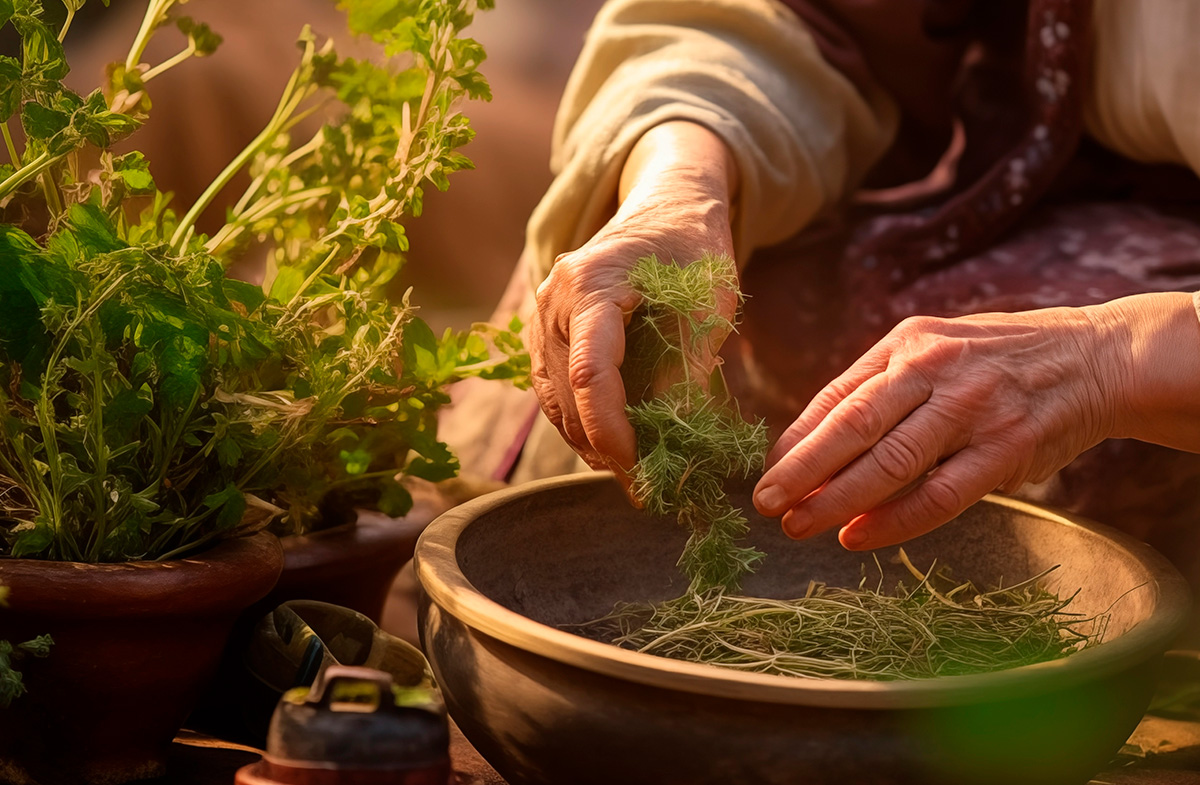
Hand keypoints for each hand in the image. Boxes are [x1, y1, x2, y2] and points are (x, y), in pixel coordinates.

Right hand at [529, 121, 738, 486]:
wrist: (666, 207)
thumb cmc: (694, 250)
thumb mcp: (708, 306)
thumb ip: (687, 368)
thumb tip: (676, 439)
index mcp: (592, 284)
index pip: (592, 372)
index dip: (611, 428)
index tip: (640, 468)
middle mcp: (553, 302)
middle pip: (568, 396)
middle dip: (607, 448)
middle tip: (650, 489)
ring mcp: (542, 318)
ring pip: (556, 402)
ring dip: (592, 444)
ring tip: (638, 476)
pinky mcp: (546, 335)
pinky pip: (555, 392)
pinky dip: (583, 424)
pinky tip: (617, 448)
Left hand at [752, 306, 1132, 549]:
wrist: (1094, 359)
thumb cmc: (996, 361)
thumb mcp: (934, 349)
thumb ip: (880, 390)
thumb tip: (812, 446)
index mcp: (907, 343)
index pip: (836, 396)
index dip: (796, 439)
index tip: (766, 473)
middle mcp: (934, 370)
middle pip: (852, 427)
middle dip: (801, 470)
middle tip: (765, 503)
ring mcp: (972, 410)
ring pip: (890, 463)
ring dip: (836, 500)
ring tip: (797, 525)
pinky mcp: (1006, 450)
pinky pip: (939, 495)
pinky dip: (894, 521)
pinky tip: (856, 536)